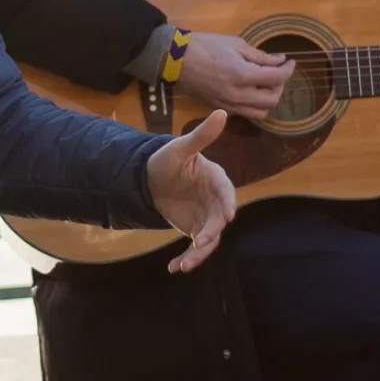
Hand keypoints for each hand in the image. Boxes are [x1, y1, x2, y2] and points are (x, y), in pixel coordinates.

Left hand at [146, 109, 238, 274]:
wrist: (151, 178)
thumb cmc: (168, 159)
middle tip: (199, 244)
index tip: (228, 216)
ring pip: (209, 239)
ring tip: (185, 265)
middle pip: (218, 220)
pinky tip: (173, 268)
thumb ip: (201, 136)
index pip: (225, 191)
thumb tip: (221, 112)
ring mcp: (206, 218)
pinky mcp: (194, 231)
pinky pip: (195, 248)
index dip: (228, 202)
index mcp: (215, 178)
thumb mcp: (180, 148)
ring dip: (199, 253)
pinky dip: (186, 259)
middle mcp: (214, 201)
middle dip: (211, 233)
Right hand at [175, 33, 295, 122]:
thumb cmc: (205, 46)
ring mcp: (229, 106)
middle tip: (277, 72)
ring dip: (269, 99)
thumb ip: (260, 56)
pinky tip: (251, 91)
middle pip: (272, 99)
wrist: (175, 60)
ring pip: (261, 113)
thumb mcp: (235, 44)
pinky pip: (246, 113)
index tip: (290, 62)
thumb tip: (280, 60)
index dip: (288, 69)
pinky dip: (254, 105)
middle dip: (280, 85)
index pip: (277, 78)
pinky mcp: (221, 109)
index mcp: (243, 75)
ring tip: (265, 84)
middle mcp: (238, 95)